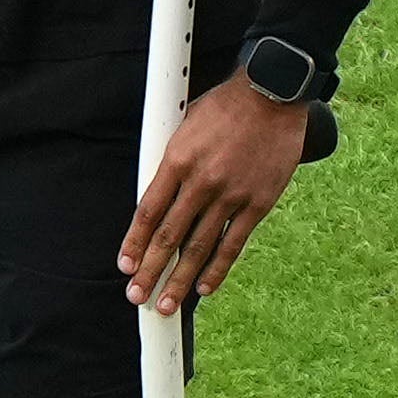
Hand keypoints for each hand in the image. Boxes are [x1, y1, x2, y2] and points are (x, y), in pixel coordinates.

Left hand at [121, 74, 310, 310]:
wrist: (272, 94)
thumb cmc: (224, 107)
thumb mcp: (183, 126)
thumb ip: (170, 163)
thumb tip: (155, 196)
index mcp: (177, 160)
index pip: (148, 212)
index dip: (134, 243)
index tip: (125, 265)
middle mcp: (201, 182)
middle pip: (169, 236)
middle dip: (150, 270)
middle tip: (137, 296)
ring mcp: (231, 195)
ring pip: (199, 246)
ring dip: (180, 279)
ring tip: (166, 303)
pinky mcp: (258, 203)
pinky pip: (234, 243)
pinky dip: (218, 268)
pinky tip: (204, 287)